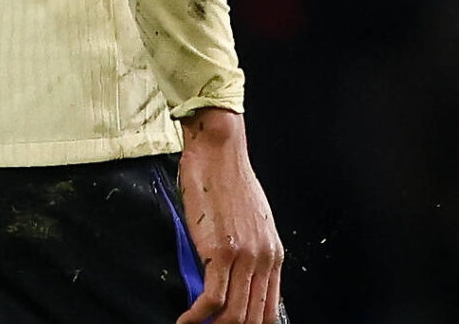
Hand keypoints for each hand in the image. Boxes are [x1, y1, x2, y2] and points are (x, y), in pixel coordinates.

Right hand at [176, 109, 283, 323]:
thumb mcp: (246, 221)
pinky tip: (185, 320)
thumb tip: (226, 276)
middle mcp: (265, 260)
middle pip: (254, 317)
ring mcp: (244, 257)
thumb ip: (244, 251)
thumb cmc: (226, 179)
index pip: (269, 309)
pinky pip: (212, 299)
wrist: (219, 151)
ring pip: (234, 314)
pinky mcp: (220, 251)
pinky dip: (196, 316)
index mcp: (274, 255)